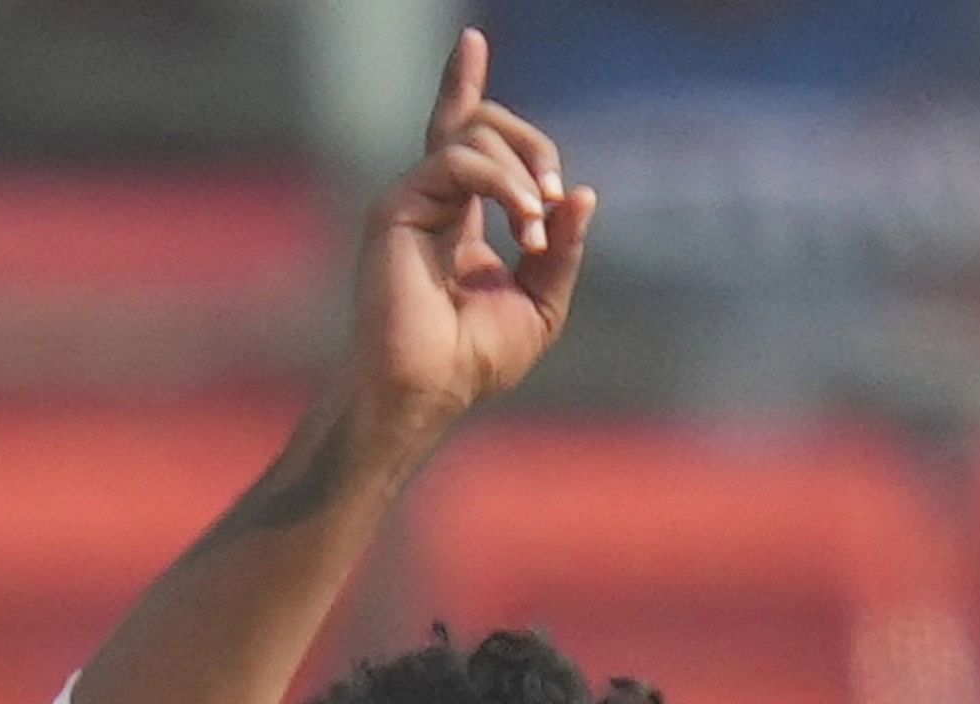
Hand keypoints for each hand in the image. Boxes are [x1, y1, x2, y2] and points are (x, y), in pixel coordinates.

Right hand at [349, 30, 595, 431]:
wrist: (432, 387)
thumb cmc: (477, 358)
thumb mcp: (542, 300)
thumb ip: (561, 248)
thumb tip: (581, 194)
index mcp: (458, 216)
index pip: (463, 136)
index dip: (465, 87)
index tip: (473, 40)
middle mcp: (432, 199)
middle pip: (480, 123)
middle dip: (532, 146)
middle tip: (552, 197)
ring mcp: (412, 199)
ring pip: (474, 133)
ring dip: (521, 172)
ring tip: (533, 225)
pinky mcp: (397, 206)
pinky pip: (458, 159)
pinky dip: (501, 182)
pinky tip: (521, 219)